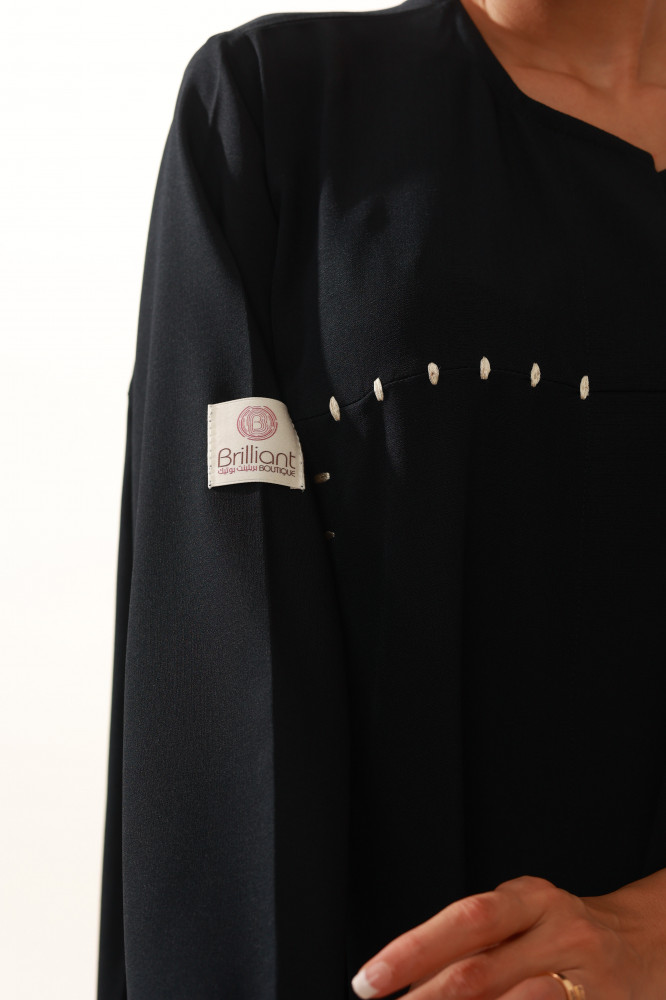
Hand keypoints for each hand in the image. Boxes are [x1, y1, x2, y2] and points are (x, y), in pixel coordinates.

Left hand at [349, 870, 665, 998]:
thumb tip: (408, 978)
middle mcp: (559, 930)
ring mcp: (586, 975)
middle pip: (480, 970)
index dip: (413, 950)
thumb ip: (477, 941)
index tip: (369, 980)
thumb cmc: (565, 933)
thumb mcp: (524, 917)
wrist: (649, 944)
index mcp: (531, 898)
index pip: (463, 921)